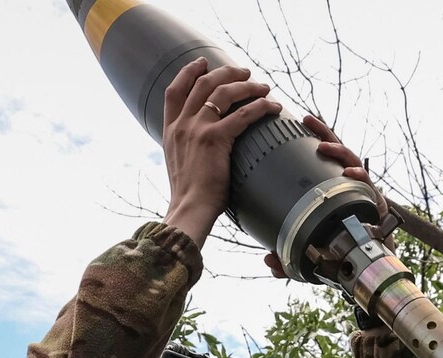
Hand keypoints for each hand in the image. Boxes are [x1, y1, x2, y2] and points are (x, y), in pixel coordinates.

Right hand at [162, 59, 281, 247]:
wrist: (189, 209)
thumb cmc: (189, 196)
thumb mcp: (179, 165)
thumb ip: (186, 149)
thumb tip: (201, 149)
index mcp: (170, 130)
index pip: (174, 91)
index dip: (188, 73)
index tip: (202, 63)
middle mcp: (182, 125)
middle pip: (202, 84)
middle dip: (225, 73)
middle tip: (243, 72)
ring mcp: (197, 129)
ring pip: (223, 93)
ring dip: (246, 85)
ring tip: (262, 86)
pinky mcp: (215, 139)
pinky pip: (243, 114)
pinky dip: (260, 106)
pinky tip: (272, 106)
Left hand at [263, 115, 388, 278]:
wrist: (367, 266)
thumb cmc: (340, 254)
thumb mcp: (309, 256)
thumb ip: (288, 259)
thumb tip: (269, 260)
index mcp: (330, 190)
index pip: (318, 162)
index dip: (309, 142)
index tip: (294, 127)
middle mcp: (346, 186)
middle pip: (336, 152)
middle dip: (323, 133)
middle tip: (308, 121)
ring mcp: (361, 191)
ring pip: (352, 162)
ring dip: (338, 152)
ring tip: (324, 148)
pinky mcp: (375, 202)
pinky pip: (368, 184)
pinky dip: (360, 177)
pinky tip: (351, 174)